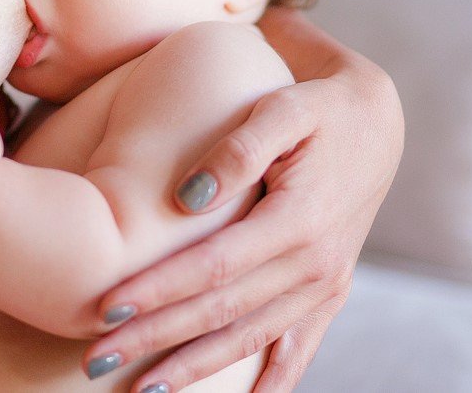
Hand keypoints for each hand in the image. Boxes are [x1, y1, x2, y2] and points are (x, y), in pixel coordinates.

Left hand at [84, 8, 403, 391]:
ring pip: (252, 341)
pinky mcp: (329, 291)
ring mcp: (326, 284)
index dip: (159, 291)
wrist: (375, 120)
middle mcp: (317, 263)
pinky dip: (270, 382)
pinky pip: (297, 348)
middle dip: (156, 341)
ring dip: (195, 370)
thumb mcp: (284, 108)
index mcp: (301, 219)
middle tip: (95, 358)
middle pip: (224, 314)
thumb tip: (187, 198)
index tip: (106, 309)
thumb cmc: (316, 106)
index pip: (214, 267)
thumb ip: (239, 148)